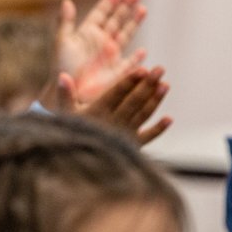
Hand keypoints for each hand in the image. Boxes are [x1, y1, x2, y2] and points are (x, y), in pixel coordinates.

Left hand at [54, 0, 147, 104]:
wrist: (66, 92)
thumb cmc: (61, 68)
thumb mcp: (62, 43)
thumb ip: (65, 22)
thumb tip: (66, 1)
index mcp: (87, 34)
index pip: (100, 14)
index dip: (108, 3)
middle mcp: (99, 43)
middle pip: (116, 20)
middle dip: (126, 7)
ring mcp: (109, 57)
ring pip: (125, 36)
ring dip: (134, 23)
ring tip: (142, 9)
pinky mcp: (116, 73)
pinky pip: (129, 63)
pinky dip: (137, 58)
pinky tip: (143, 51)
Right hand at [56, 64, 171, 145]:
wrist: (78, 162)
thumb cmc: (71, 132)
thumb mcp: (65, 114)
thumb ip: (65, 95)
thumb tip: (63, 75)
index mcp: (99, 112)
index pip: (116, 93)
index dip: (129, 81)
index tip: (141, 69)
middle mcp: (114, 122)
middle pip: (134, 101)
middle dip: (147, 84)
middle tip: (160, 69)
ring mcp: (124, 134)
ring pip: (143, 115)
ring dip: (155, 100)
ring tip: (166, 85)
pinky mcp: (131, 146)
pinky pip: (147, 137)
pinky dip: (158, 129)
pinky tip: (169, 119)